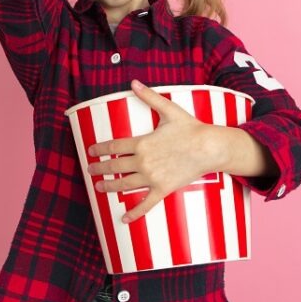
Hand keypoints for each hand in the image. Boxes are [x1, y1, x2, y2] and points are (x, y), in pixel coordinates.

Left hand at [87, 80, 223, 223]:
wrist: (210, 148)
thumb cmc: (191, 128)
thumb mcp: (168, 110)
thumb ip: (149, 97)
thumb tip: (134, 82)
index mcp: (142, 143)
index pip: (114, 147)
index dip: (100, 149)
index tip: (92, 151)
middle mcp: (143, 162)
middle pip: (115, 166)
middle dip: (100, 168)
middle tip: (90, 170)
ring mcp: (152, 178)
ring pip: (124, 184)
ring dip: (109, 186)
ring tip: (99, 187)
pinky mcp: (163, 189)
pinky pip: (145, 204)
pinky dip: (134, 213)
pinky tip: (123, 219)